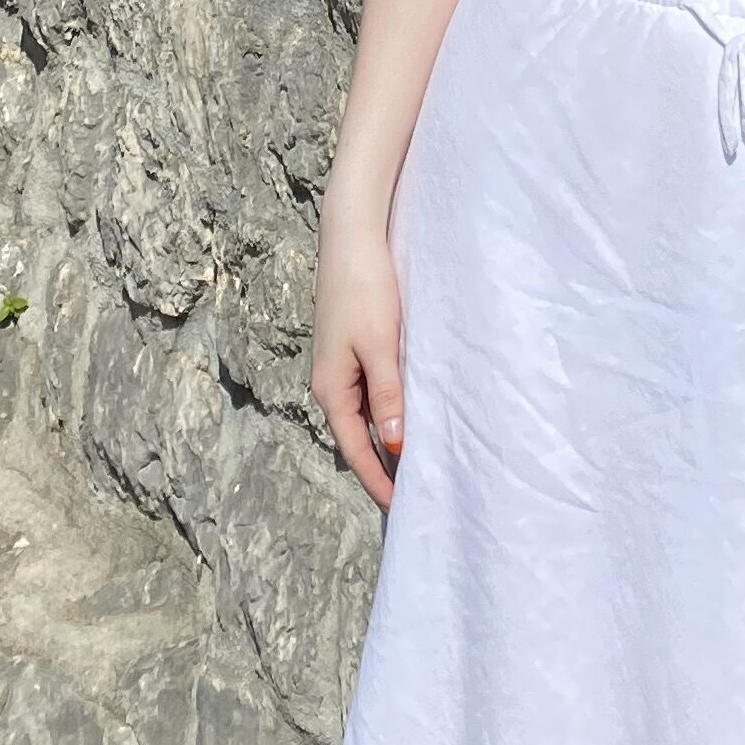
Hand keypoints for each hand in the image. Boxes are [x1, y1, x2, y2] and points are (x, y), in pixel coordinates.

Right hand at [309, 195, 406, 505]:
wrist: (352, 235)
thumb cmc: (365, 288)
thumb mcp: (380, 345)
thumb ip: (387, 395)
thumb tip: (394, 444)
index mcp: (331, 388)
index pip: (355, 449)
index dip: (377, 480)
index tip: (400, 508)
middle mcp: (331, 382)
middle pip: (356, 437)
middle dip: (380, 467)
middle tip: (411, 495)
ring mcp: (339, 365)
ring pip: (363, 416)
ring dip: (384, 440)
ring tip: (413, 464)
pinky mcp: (352, 347)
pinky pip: (368, 393)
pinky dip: (385, 412)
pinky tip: (405, 415)